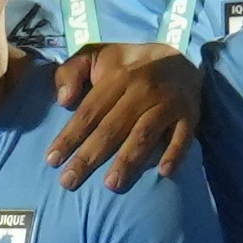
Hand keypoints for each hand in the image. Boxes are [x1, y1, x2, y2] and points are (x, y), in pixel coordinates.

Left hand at [42, 41, 203, 186]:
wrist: (178, 57)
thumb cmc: (127, 65)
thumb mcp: (95, 57)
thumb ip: (71, 72)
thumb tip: (63, 101)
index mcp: (118, 77)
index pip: (89, 111)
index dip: (70, 136)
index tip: (52, 160)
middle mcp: (143, 90)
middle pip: (112, 128)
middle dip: (89, 156)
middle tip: (69, 181)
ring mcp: (168, 103)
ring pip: (144, 134)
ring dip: (128, 160)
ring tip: (111, 185)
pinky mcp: (189, 115)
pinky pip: (183, 137)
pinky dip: (175, 154)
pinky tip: (164, 173)